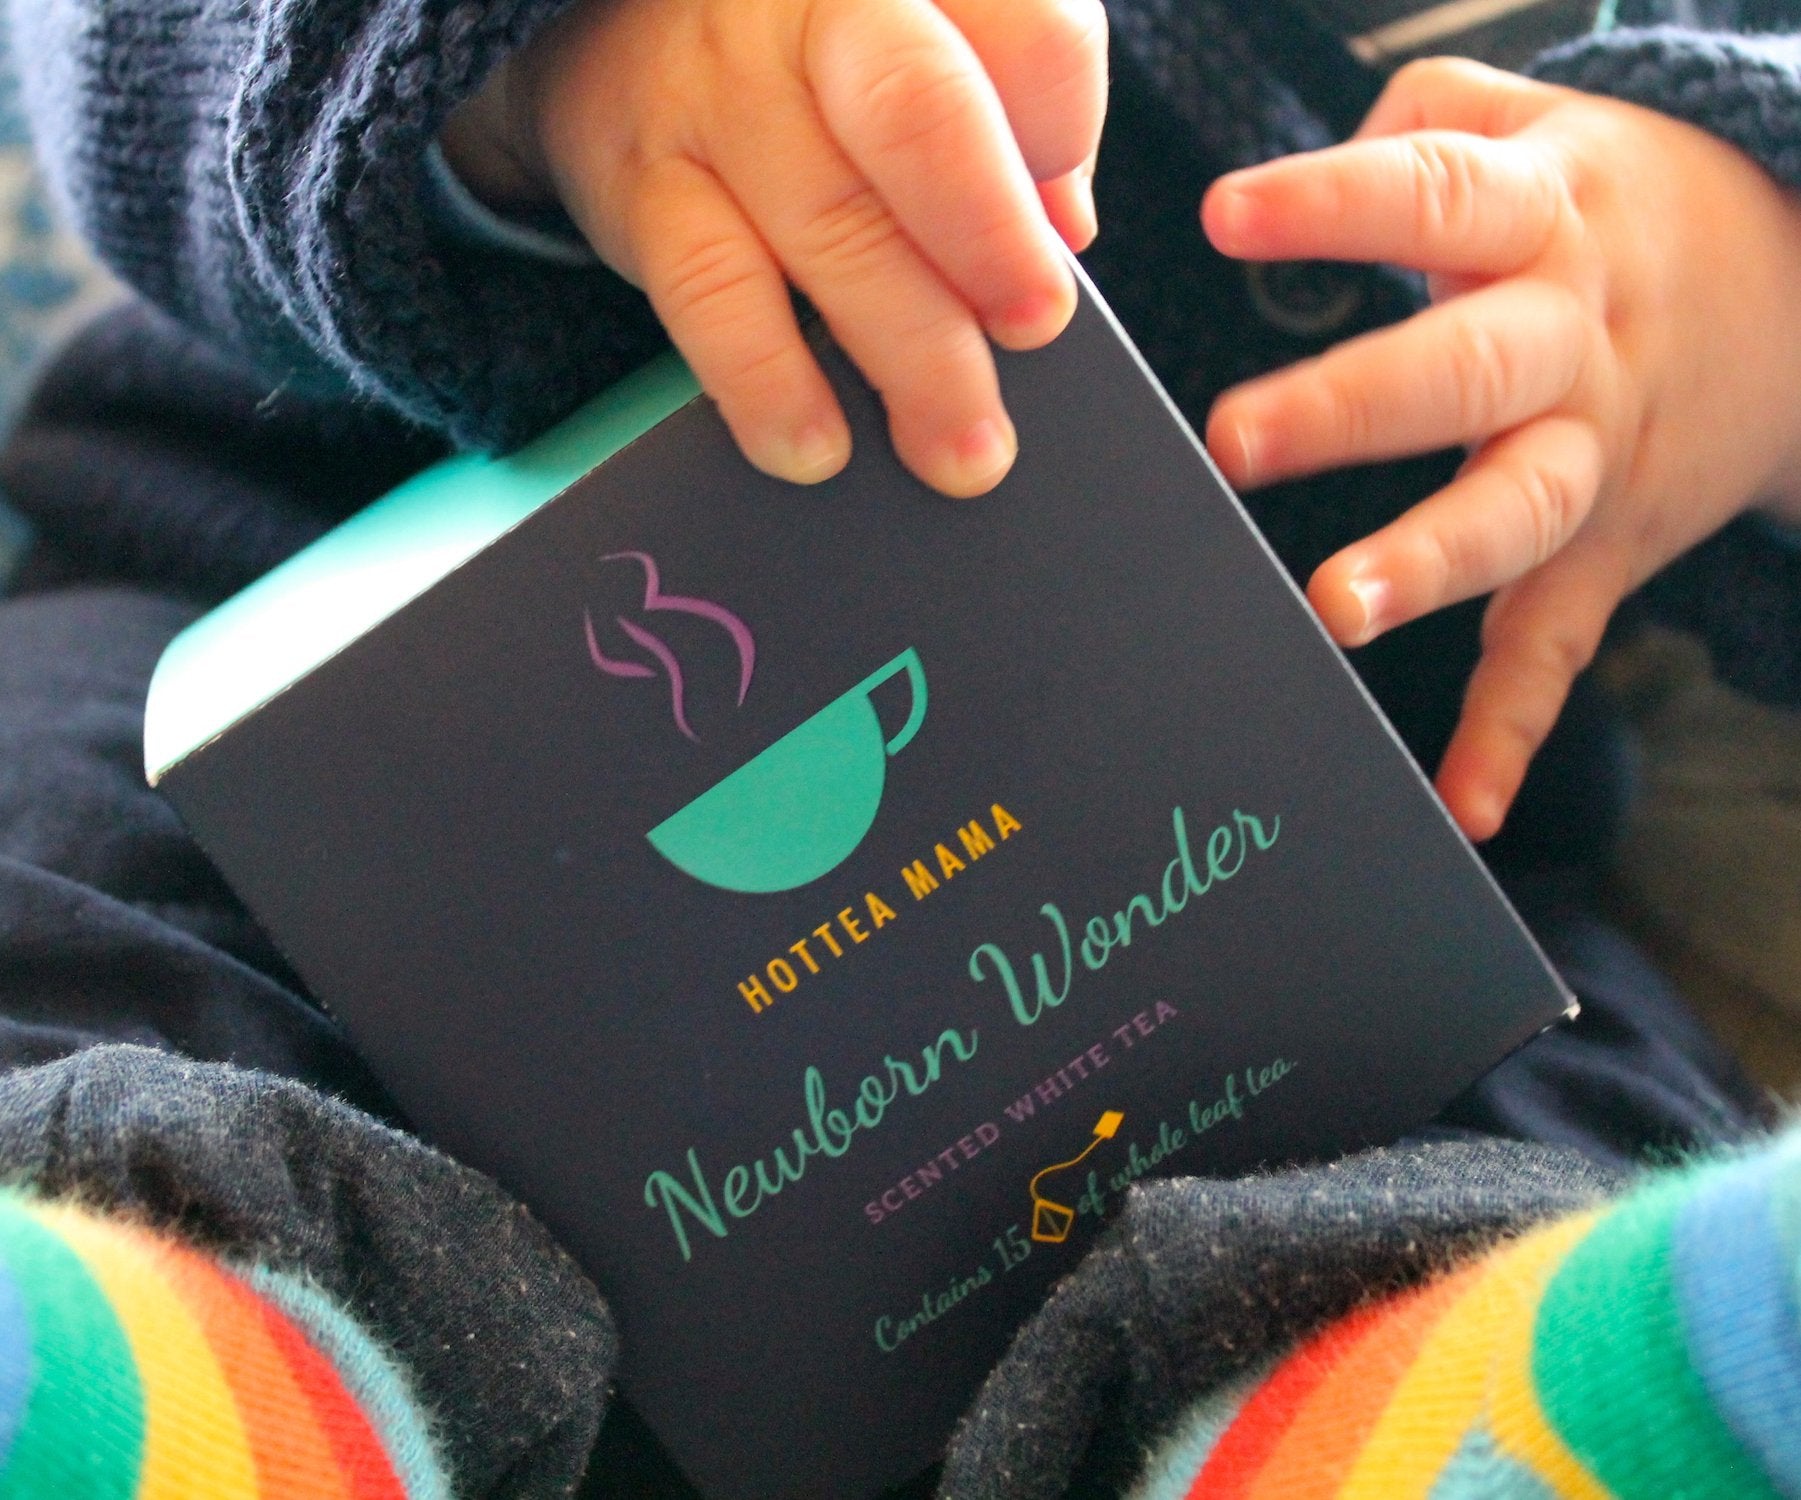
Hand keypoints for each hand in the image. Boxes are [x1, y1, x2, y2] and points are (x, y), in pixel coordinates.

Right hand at [442, 0, 1106, 497]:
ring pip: (830, 224)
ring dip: (908, 355)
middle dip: (992, 245)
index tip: (1067, 244)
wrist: (618, 34)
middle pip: (923, 119)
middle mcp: (815, 8)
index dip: (1065, 142)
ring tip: (958, 449)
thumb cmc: (816, 60)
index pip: (1033, 36)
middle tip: (1036, 334)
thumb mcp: (928, 49)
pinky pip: (711, 291)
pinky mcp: (645, 180)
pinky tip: (813, 445)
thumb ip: (1012, 121)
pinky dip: (769, 382)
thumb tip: (1064, 236)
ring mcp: (721, 90)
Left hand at [1199, 59, 1800, 840]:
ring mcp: (1595, 455)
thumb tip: (1287, 189)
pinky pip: (1560, 645)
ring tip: (1337, 608)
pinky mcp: (1606, 551)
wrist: (1796, 294)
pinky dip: (1512, 727)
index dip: (1332, 202)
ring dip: (1432, 560)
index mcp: (1546, 218)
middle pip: (1465, 367)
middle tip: (1237, 439)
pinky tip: (1464, 802)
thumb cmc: (1609, 208)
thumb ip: (1419, 127)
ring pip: (1519, 510)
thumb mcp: (1539, 127)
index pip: (1435, 192)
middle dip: (1354, 404)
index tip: (1224, 216)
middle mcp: (1572, 341)